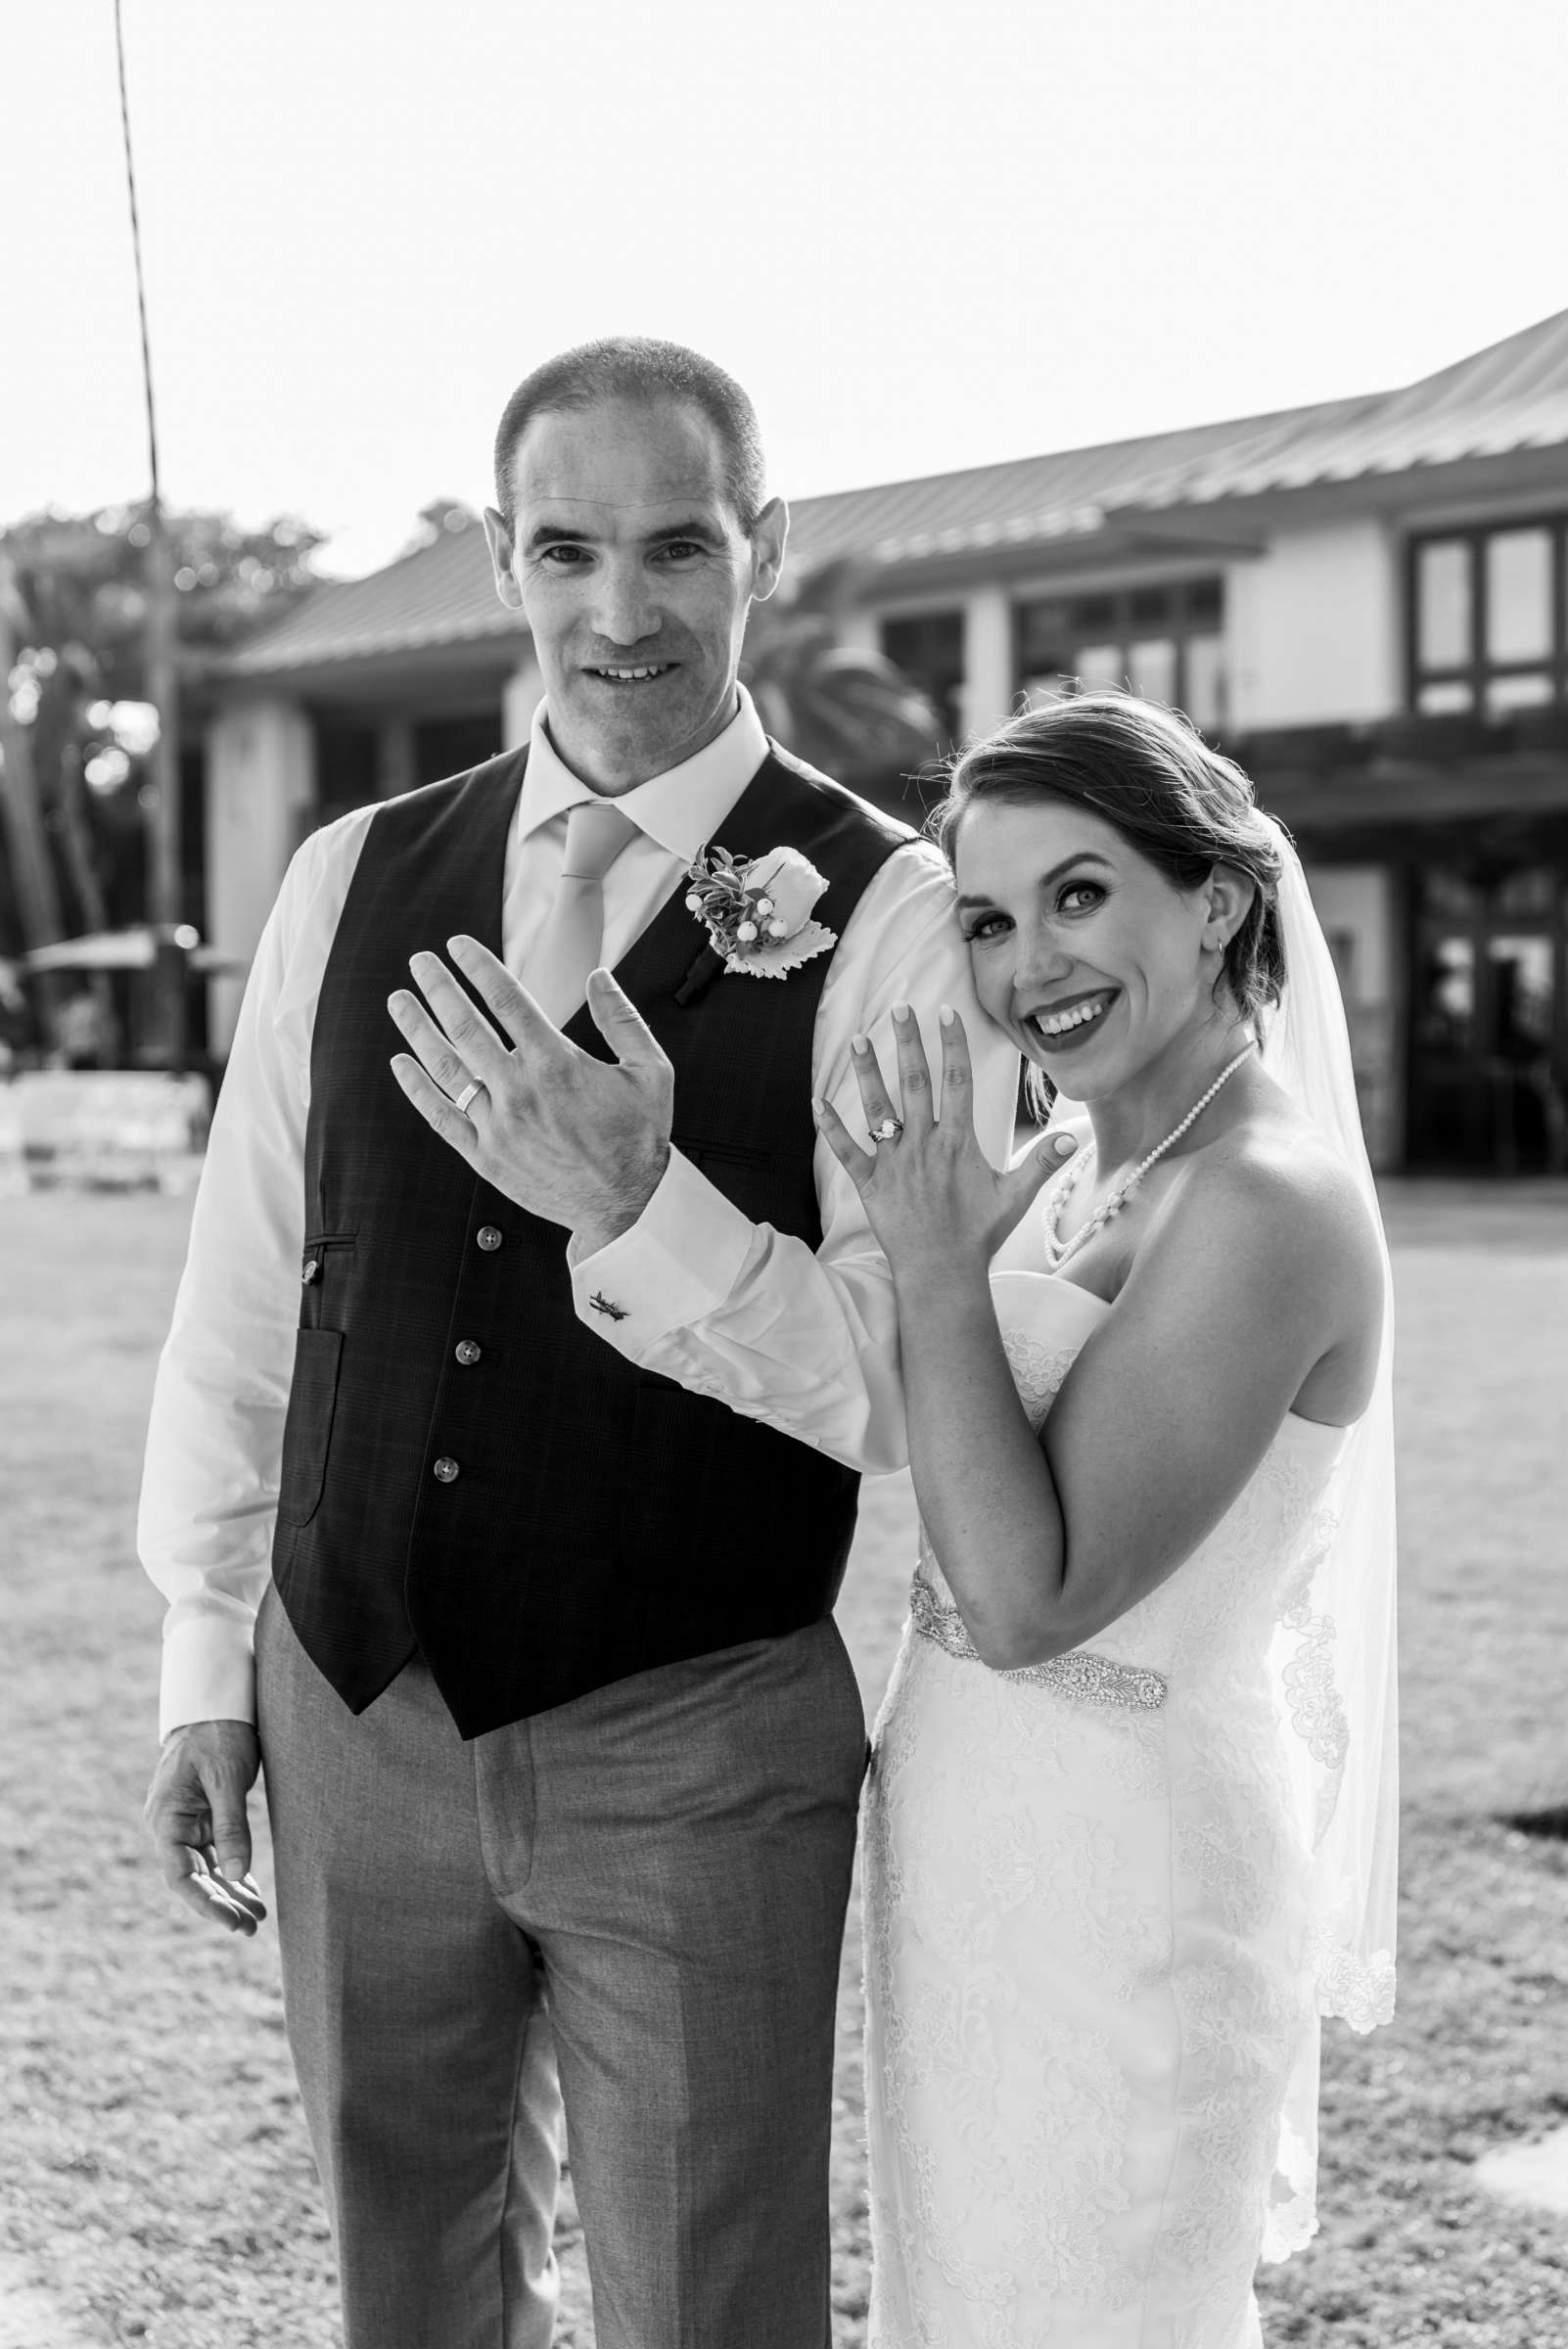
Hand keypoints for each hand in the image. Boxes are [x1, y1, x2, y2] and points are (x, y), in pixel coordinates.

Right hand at [144, 1719, 266, 1936]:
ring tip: (257, 1917)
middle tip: (252, 1927)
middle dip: (222, 1904)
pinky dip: (233, 1870)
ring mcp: (186, 1821)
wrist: (216, 1702)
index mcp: (166, 1818)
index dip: (206, 1904)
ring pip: (207, 1868)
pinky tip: (250, 1891)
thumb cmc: (218, 1734)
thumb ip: (231, 1827)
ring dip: (230, 1892)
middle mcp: (171, 1825)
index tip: (232, 1922)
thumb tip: (236, 1876)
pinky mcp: (203, 1815)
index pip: (181, 1876)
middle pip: (194, 1878)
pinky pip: (216, 1852)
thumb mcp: (226, 1778)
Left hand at [388, 942, 673, 1241]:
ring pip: (445, 1067)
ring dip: (417, 1028)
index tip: (457, 944)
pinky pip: (441, 1116)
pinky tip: (401, 1062)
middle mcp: (520, 1090)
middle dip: (438, 987)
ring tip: (399, 1000)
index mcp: (557, 1064)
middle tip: (420, 961)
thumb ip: (622, 1019)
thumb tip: (599, 975)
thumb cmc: (639, 1138)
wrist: (624, 1206)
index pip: (507, 999)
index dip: (478, 966)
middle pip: (466, 1025)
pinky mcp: (485, 1155)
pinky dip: (417, 1088)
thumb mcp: (651, 1072)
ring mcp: (498, 1125)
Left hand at [815, 1003, 1075, 1282]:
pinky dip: (831, 1128)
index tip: (946, 1013)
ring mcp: (894, 1163)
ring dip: (867, 1072)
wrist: (942, 1274)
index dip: (952, 1045)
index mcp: (957, 1142)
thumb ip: (1042, 1163)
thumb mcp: (1016, 1197)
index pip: (956, 1081)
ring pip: (878, 1109)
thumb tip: (1072, 1137)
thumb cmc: (979, 1235)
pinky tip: (816, 1102)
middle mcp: (924, 1145)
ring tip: (858, 1039)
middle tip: (899, 1008)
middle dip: (906, 1043)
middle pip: (914, 1083)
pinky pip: (847, 1151)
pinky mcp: (870, 1184)